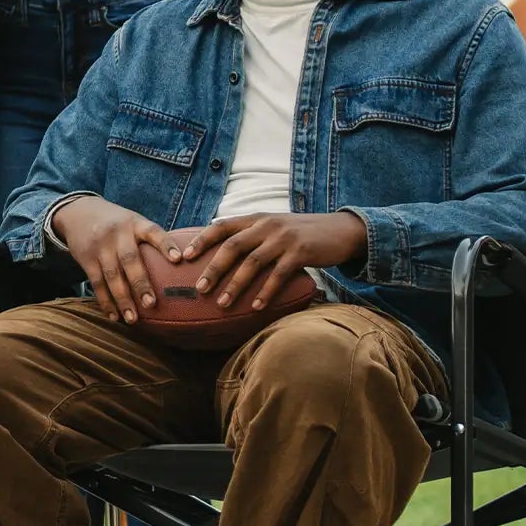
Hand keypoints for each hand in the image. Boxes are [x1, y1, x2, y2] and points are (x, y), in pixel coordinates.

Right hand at [50, 195, 183, 326]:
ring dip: (122, 299)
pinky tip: (114, 316)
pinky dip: (105, 301)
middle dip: (141, 283)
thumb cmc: (117, 223)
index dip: (166, 245)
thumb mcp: (133, 222)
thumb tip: (182, 266)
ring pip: (112, 275)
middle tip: (151, 304)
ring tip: (133, 319)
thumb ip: (150, 239)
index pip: (153, 232)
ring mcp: (101, 247)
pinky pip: (96, 283)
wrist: (78, 212)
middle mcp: (118, 235)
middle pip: (130, 259)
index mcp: (135, 224)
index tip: (178, 259)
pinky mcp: (86, 259)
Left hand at [179, 211, 365, 312]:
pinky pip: (278, 274)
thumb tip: (221, 255)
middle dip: (213, 268)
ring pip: (253, 262)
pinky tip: (255, 307)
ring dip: (235, 285)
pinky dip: (265, 291)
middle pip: (233, 247)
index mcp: (255, 219)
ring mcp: (284, 238)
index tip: (184, 256)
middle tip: (198, 289)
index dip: (202, 240)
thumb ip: (250, 236)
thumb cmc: (300, 234)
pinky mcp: (301, 252)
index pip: (222, 226)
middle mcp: (266, 225)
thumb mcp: (273, 228)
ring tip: (222, 304)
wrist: (340, 230)